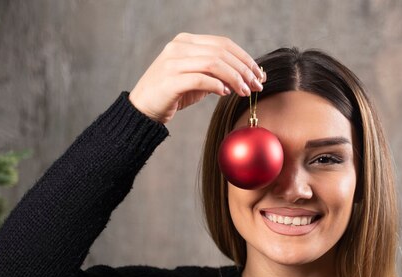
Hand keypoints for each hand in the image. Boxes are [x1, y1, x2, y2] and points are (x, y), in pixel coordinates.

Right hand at [129, 33, 265, 123]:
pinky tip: (225, 93)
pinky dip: (217, 85)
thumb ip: (216, 74)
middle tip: (257, 85)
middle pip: (221, 52)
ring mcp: (173, 62)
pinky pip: (201, 79)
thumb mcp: (197, 80)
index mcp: (186, 42)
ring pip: (214, 63)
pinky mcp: (170, 80)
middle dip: (244, 69)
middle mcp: (179, 47)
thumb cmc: (171, 95)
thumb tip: (245, 76)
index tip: (259, 73)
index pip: (223, 43)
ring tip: (245, 92)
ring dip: (235, 78)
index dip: (244, 58)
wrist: (142, 109)